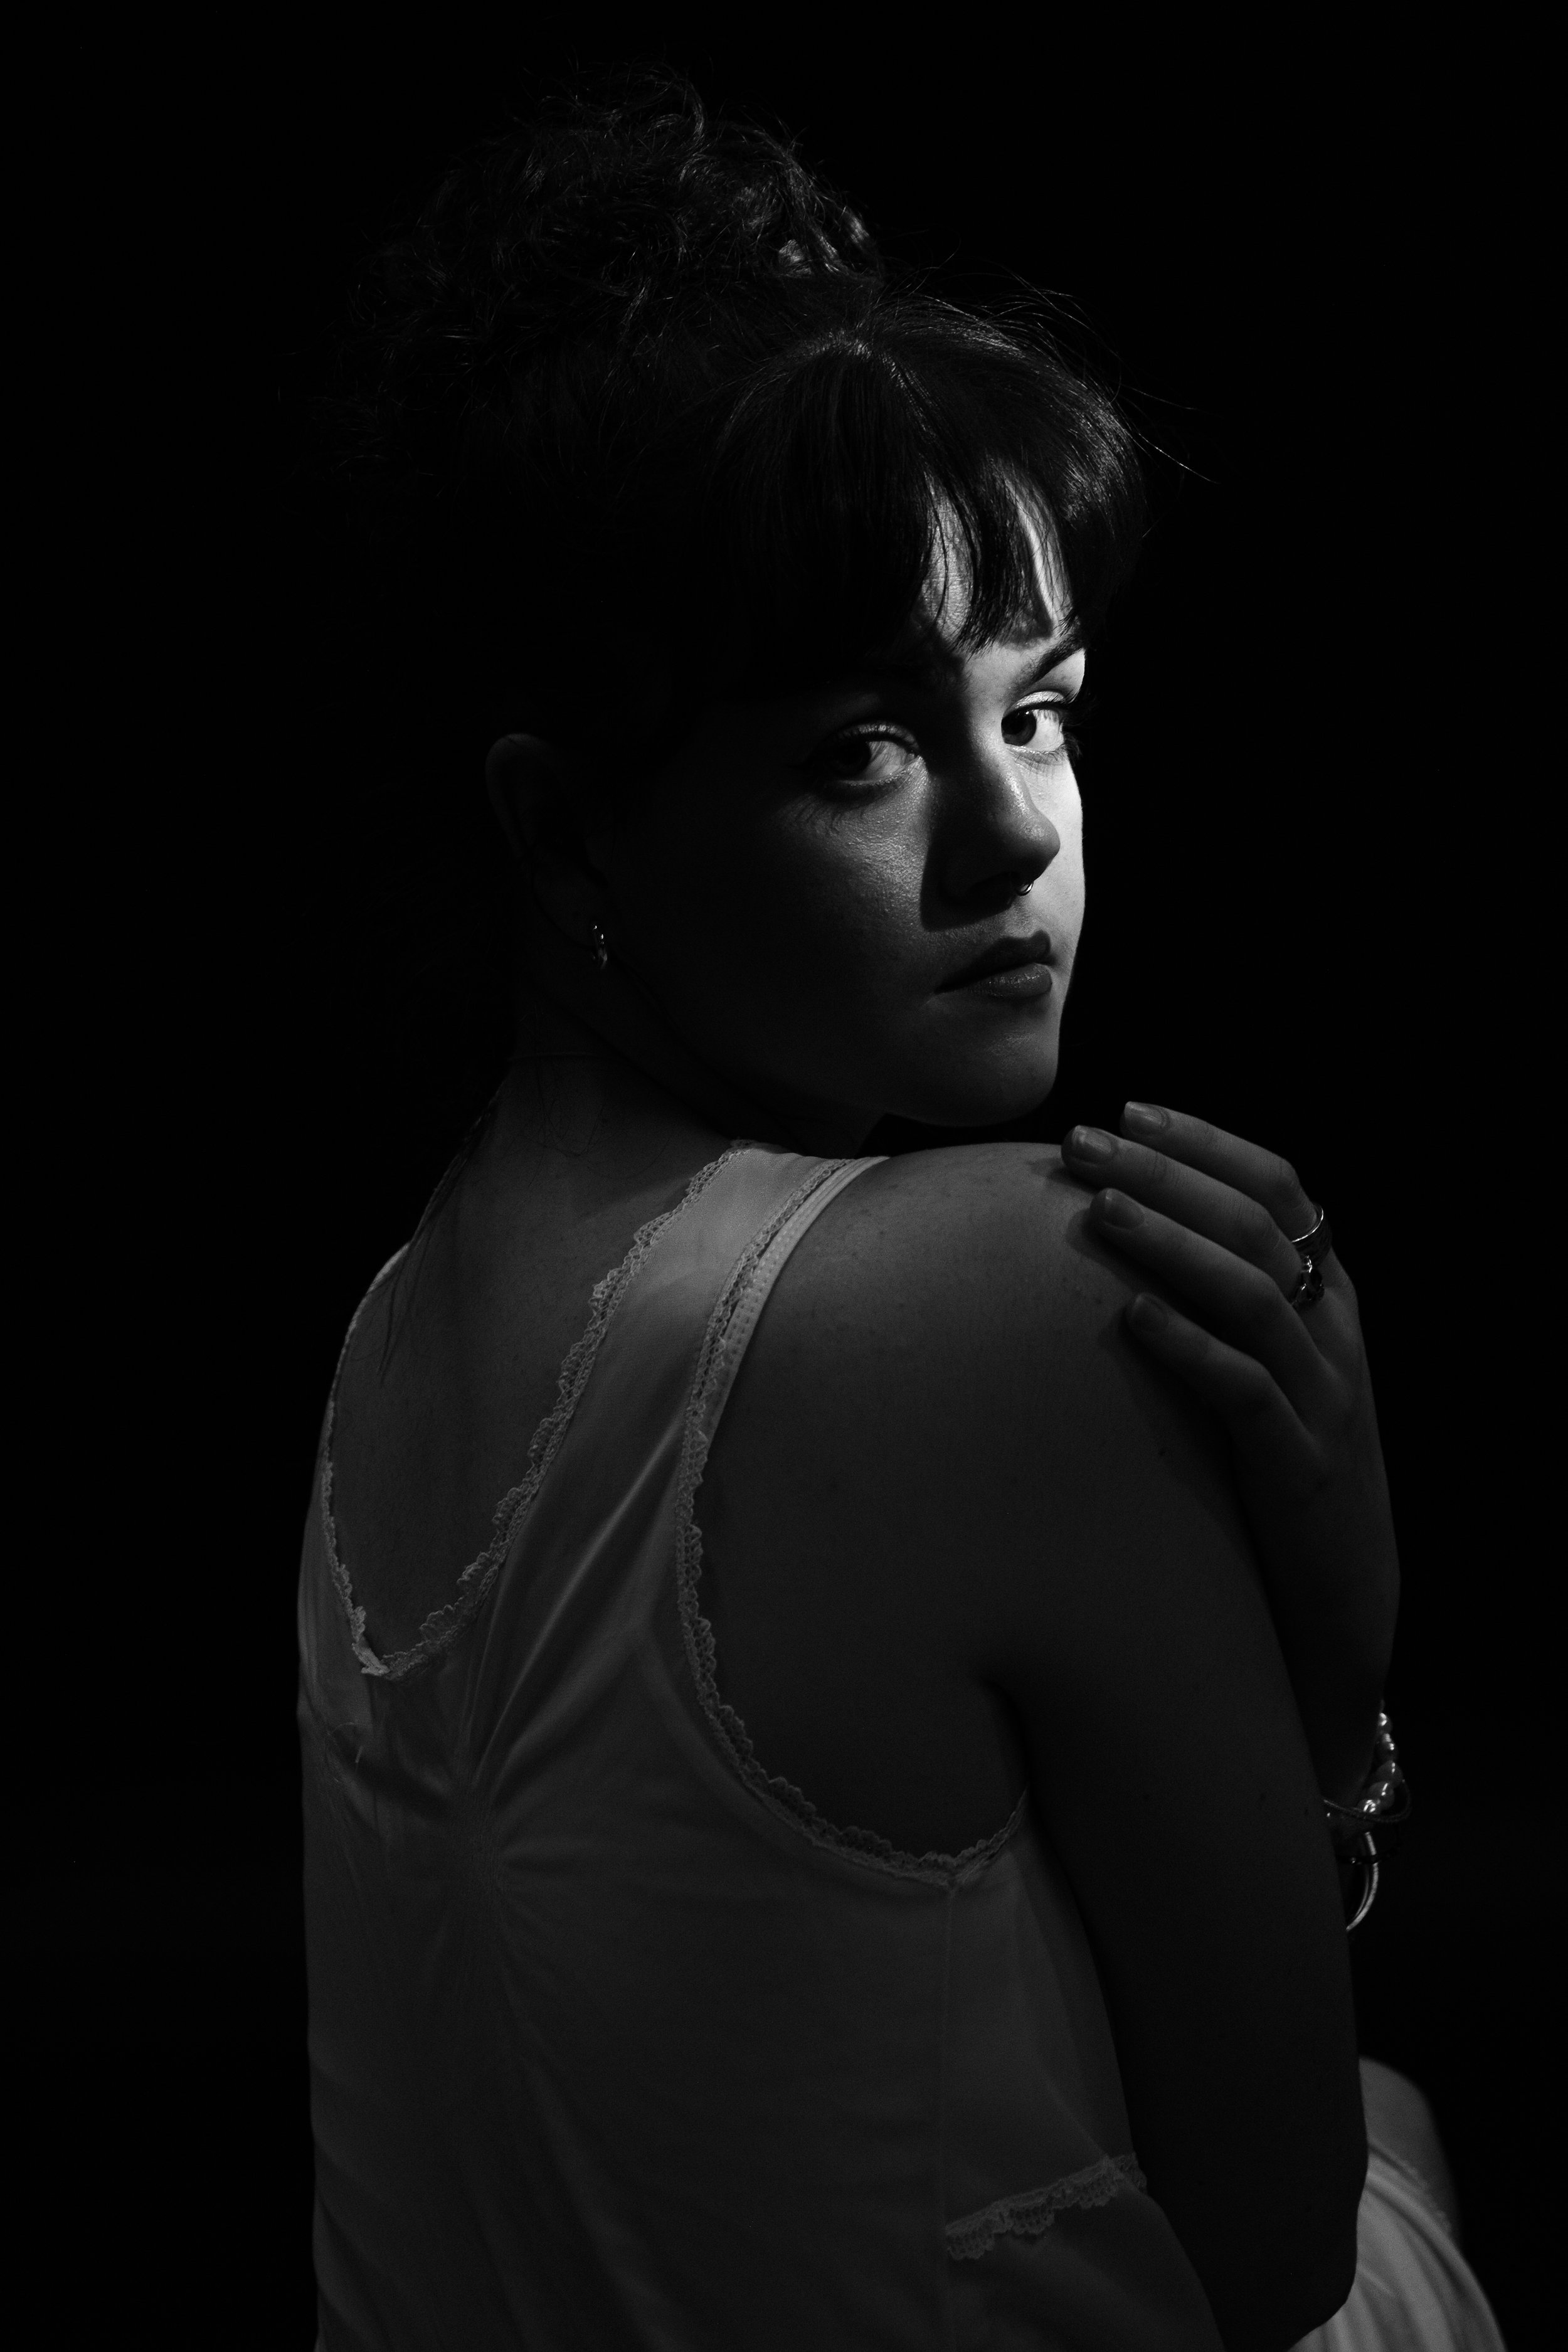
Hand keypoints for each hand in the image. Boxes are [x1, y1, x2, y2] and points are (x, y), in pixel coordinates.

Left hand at [1061, 1102, 1397, 1804]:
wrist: (1344, 1610)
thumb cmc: (1279, 1479)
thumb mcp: (1269, 1376)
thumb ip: (1225, 1307)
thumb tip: (1128, 1234)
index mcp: (1332, 1301)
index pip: (1282, 1189)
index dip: (1208, 1143)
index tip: (1131, 1109)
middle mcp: (1336, 1335)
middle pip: (1256, 1224)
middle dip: (1167, 1174)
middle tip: (1085, 1143)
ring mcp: (1325, 1399)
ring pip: (1252, 1294)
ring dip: (1170, 1243)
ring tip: (1098, 1208)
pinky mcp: (1300, 1467)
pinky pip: (1245, 1391)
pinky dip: (1187, 1346)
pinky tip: (1130, 1316)